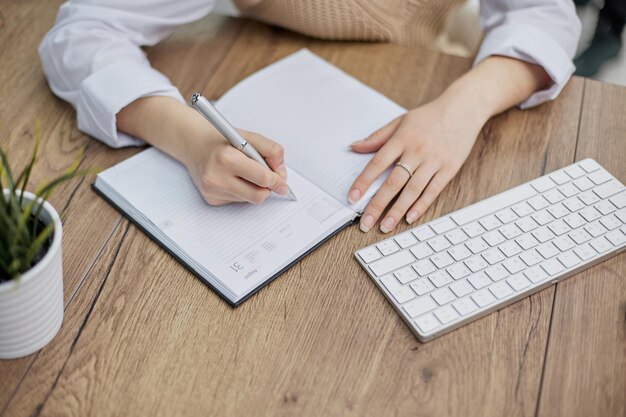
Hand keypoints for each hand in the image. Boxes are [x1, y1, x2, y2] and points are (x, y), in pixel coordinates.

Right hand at [184, 129, 288, 204]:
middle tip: (270, 180)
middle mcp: (216, 177)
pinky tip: (232, 179)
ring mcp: (212, 191)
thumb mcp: (249, 137)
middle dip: (268, 188)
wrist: (195, 145)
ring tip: (244, 172)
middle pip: (257, 195)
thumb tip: (281, 174)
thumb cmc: (223, 141)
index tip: (282, 182)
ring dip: (254, 188)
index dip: (277, 181)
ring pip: (249, 199)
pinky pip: (238, 201)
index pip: (262, 178)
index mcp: (227, 158)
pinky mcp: (211, 199)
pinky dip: (242, 191)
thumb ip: (271, 151)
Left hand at [348, 98, 484, 232]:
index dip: (363, 182)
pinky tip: (410, 217)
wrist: (463, 108)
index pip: (377, 164)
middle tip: (366, 223)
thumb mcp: (400, 121)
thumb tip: (354, 147)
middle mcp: (416, 151)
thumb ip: (377, 137)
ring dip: (397, 210)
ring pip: (412, 190)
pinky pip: (433, 190)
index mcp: (401, 139)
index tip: (352, 198)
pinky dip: (421, 205)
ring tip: (385, 226)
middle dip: (377, 204)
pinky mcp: (449, 168)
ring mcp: (434, 161)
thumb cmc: (429, 116)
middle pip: (393, 182)